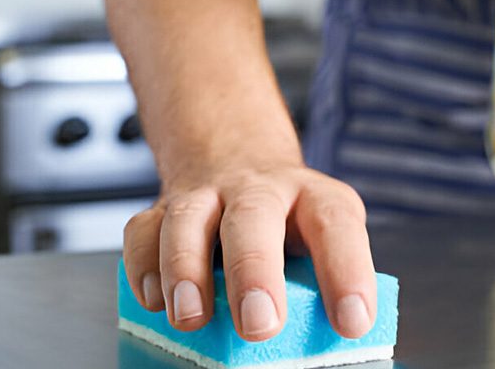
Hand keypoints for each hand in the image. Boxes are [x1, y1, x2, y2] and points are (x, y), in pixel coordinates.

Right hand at [121, 160, 375, 341]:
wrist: (236, 153)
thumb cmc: (287, 216)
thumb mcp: (320, 236)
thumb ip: (317, 281)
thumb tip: (319, 340)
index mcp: (313, 196)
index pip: (337, 224)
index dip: (346, 271)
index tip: (352, 321)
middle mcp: (260, 189)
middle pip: (253, 216)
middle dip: (254, 271)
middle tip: (259, 323)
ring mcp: (207, 194)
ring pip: (188, 218)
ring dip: (184, 269)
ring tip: (190, 317)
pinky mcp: (163, 207)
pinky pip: (142, 230)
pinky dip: (143, 266)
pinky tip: (154, 300)